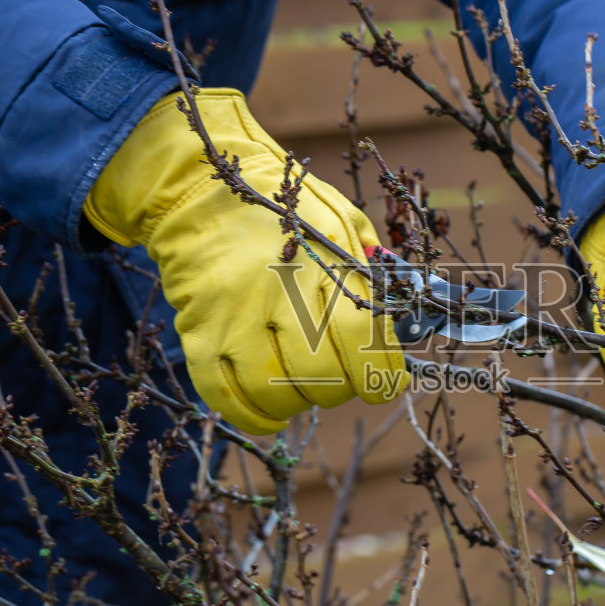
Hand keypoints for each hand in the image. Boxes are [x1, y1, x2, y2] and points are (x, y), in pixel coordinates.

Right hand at [84, 88, 404, 433]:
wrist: (198, 189)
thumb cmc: (282, 208)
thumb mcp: (340, 218)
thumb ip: (374, 264)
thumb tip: (407, 312)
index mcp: (321, 262)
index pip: (361, 339)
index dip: (381, 375)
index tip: (387, 383)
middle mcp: (278, 292)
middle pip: (321, 374)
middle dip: (342, 389)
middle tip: (343, 378)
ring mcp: (234, 315)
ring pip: (275, 391)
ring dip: (300, 403)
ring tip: (307, 387)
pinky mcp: (198, 332)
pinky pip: (224, 395)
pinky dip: (253, 416)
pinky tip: (273, 413)